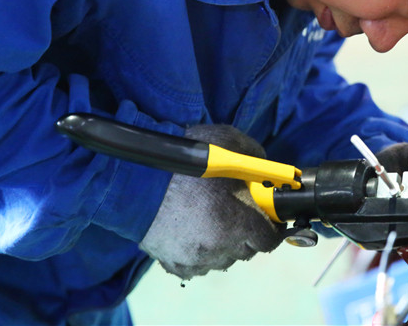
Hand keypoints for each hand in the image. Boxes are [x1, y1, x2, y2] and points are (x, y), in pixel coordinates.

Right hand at [139, 124, 285, 279]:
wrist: (136, 176)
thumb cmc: (185, 159)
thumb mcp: (230, 142)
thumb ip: (257, 157)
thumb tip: (270, 172)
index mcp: (238, 222)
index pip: (270, 239)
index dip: (272, 226)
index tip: (269, 217)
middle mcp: (219, 246)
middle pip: (247, 250)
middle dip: (248, 232)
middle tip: (238, 212)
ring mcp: (195, 258)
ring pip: (223, 259)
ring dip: (224, 244)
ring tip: (213, 219)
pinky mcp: (174, 263)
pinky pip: (198, 265)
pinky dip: (200, 252)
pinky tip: (194, 231)